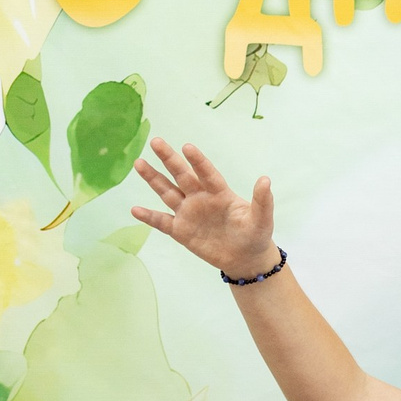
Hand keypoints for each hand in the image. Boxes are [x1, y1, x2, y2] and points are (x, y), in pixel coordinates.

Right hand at [133, 139, 275, 275]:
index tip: (187, 147)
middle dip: (169, 159)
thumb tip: (265, 180)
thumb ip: (262, 201)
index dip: (197, 161)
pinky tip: (135, 209)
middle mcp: (200, 198)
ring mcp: (188, 213)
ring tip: (139, 163)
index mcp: (219, 192)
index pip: (206, 173)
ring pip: (167, 193)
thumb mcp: (262, 219)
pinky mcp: (181, 231)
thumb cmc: (255, 235)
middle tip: (156, 141)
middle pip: (181, 175)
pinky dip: (149, 217)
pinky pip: (162, 222)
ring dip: (153, 179)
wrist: (245, 258)